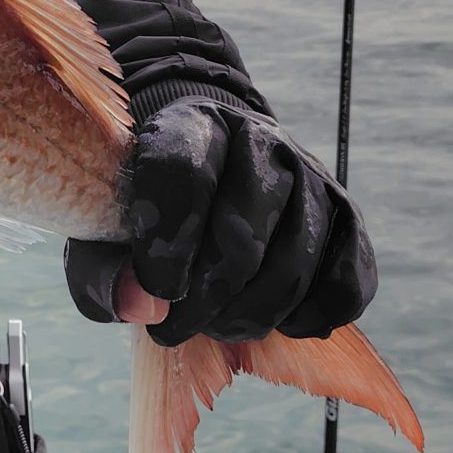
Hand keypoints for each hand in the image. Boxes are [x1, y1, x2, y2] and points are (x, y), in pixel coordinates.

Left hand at [65, 96, 375, 343]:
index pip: (186, 177)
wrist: (208, 175)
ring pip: (293, 266)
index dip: (168, 247)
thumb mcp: (104, 234)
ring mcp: (313, 176)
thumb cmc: (150, 213)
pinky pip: (345, 287)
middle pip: (243, 234)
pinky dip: (308, 319)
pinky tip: (272, 320)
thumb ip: (104, 274)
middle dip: (205, 300)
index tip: (157, 291)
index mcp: (191, 124)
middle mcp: (261, 138)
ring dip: (250, 316)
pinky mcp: (348, 218)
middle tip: (176, 328)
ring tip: (215, 324)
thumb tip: (145, 308)